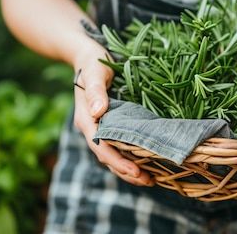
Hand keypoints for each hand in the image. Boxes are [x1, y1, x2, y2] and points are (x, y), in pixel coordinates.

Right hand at [72, 46, 153, 186]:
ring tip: (150, 179)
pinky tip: (147, 161)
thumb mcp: (94, 73)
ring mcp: (101, 128)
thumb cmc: (92, 63)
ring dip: (130, 169)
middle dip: (126, 171)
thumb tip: (99, 111)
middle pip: (108, 157)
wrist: (88, 56)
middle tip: (149, 181)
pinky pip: (120, 146)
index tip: (135, 171)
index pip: (101, 147)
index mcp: (86, 119)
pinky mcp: (110, 125)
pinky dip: (132, 156)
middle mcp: (92, 128)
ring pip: (114, 155)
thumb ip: (95, 91)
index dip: (118, 161)